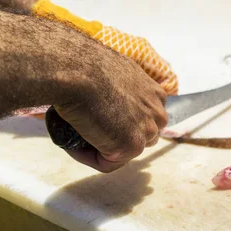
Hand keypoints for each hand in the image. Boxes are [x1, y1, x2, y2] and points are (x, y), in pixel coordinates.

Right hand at [56, 53, 167, 172]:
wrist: (75, 68)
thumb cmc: (85, 65)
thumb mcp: (113, 72)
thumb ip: (119, 88)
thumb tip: (104, 95)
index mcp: (155, 94)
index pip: (145, 120)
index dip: (122, 124)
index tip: (100, 120)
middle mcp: (157, 113)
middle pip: (139, 138)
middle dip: (116, 138)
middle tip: (88, 131)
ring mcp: (146, 132)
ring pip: (123, 152)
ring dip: (101, 148)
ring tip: (77, 136)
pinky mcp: (130, 146)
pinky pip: (106, 164)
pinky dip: (88, 157)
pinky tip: (73, 145)